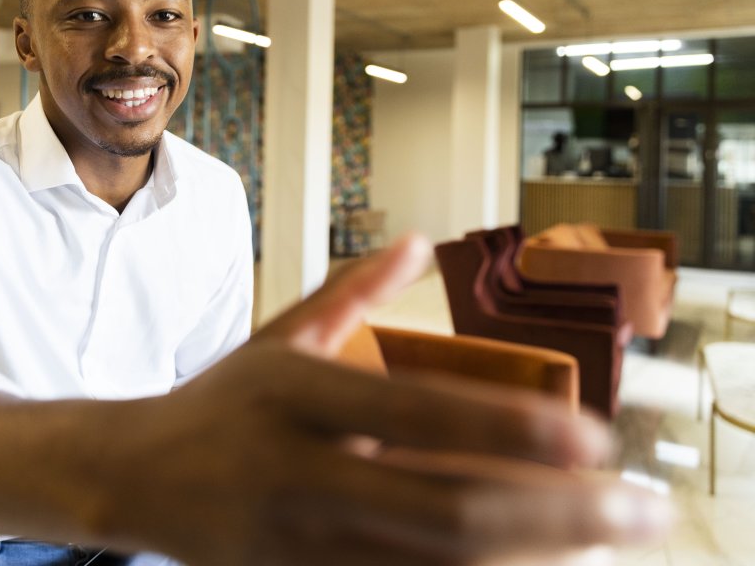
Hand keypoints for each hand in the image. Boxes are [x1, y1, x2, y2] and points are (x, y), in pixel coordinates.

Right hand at [103, 233, 669, 564]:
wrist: (133, 477)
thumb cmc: (218, 402)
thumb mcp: (278, 337)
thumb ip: (352, 293)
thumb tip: (419, 242)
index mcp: (298, 394)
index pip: (418, 413)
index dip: (513, 429)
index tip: (595, 437)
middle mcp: (301, 471)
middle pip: (448, 511)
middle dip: (559, 517)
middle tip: (641, 513)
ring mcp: (299, 541)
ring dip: (529, 561)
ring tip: (603, 547)